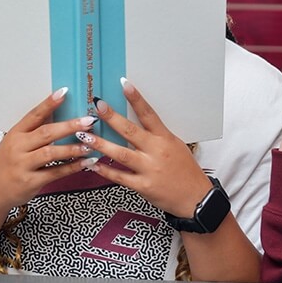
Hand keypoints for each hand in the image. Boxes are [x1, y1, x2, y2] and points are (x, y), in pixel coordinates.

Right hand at [0, 88, 95, 209]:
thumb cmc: (7, 164)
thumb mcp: (15, 143)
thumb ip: (34, 131)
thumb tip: (57, 113)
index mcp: (15, 134)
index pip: (33, 115)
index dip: (48, 104)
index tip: (64, 93)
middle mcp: (18, 148)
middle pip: (46, 133)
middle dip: (69, 126)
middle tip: (88, 121)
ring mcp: (23, 165)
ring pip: (51, 153)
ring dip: (73, 148)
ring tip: (91, 144)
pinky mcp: (30, 182)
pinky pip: (55, 173)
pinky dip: (72, 167)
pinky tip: (85, 162)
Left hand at [76, 79, 213, 217]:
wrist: (195, 198)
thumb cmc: (185, 170)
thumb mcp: (175, 146)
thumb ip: (156, 135)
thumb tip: (136, 120)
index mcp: (165, 138)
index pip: (149, 114)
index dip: (136, 99)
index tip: (124, 84)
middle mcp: (156, 152)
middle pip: (131, 131)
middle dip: (112, 118)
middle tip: (97, 106)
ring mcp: (149, 169)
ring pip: (121, 154)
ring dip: (101, 144)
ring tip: (85, 136)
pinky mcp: (143, 186)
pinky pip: (120, 177)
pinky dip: (105, 170)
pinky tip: (93, 164)